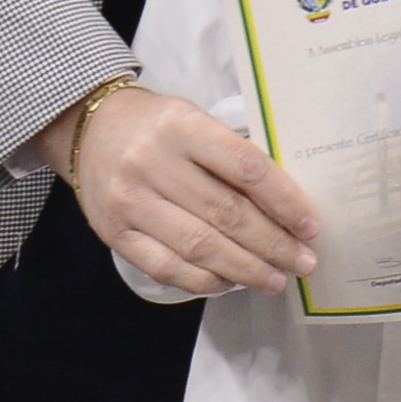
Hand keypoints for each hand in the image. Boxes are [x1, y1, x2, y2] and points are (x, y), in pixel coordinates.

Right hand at [51, 85, 321, 296]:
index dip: (284, 200)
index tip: (310, 225)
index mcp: (182, 125)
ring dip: (246, 269)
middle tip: (303, 261)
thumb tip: (285, 207)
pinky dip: (205, 280)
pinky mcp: (115, 233)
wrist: (90, 130)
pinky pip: (167, 268)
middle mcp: (153, 162)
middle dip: (273, 244)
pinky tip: (231, 282)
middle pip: (226, 213)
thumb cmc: (157, 126)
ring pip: (199, 246)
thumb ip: (232, 156)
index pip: (245, 167)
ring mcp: (130, 201)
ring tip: (276, 279)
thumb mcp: (194, 120)